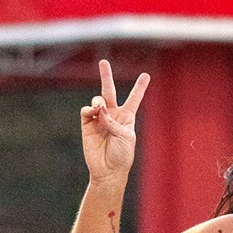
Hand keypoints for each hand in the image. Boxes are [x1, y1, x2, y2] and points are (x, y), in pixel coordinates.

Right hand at [81, 59, 149, 183]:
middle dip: (106, 76)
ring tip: (99, 109)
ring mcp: (99, 119)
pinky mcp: (87, 125)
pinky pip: (86, 111)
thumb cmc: (122, 155)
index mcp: (127, 118)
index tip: (146, 75)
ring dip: (98, 102)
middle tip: (103, 61)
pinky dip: (89, 110)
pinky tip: (93, 113)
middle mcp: (112, 115)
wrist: (108, 171)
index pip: (134, 99)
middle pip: (109, 91)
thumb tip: (98, 109)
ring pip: (97, 101)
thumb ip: (113, 121)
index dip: (139, 87)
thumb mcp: (125, 137)